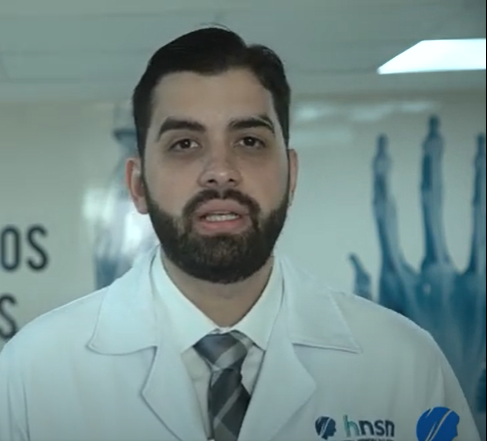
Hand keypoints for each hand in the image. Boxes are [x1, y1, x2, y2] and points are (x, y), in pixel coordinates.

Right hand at [349, 116, 485, 418]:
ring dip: (472, 178)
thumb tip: (358, 259)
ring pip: (468, 216)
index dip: (387, 181)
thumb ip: (370, 285)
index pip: (387, 216)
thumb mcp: (381, 320)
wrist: (450, 383)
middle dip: (429, 166)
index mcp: (398, 275)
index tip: (387, 153)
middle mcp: (430, 269)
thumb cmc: (415, 352)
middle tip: (432, 134)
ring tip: (477, 147)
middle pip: (427, 205)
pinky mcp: (483, 286)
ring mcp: (461, 276)